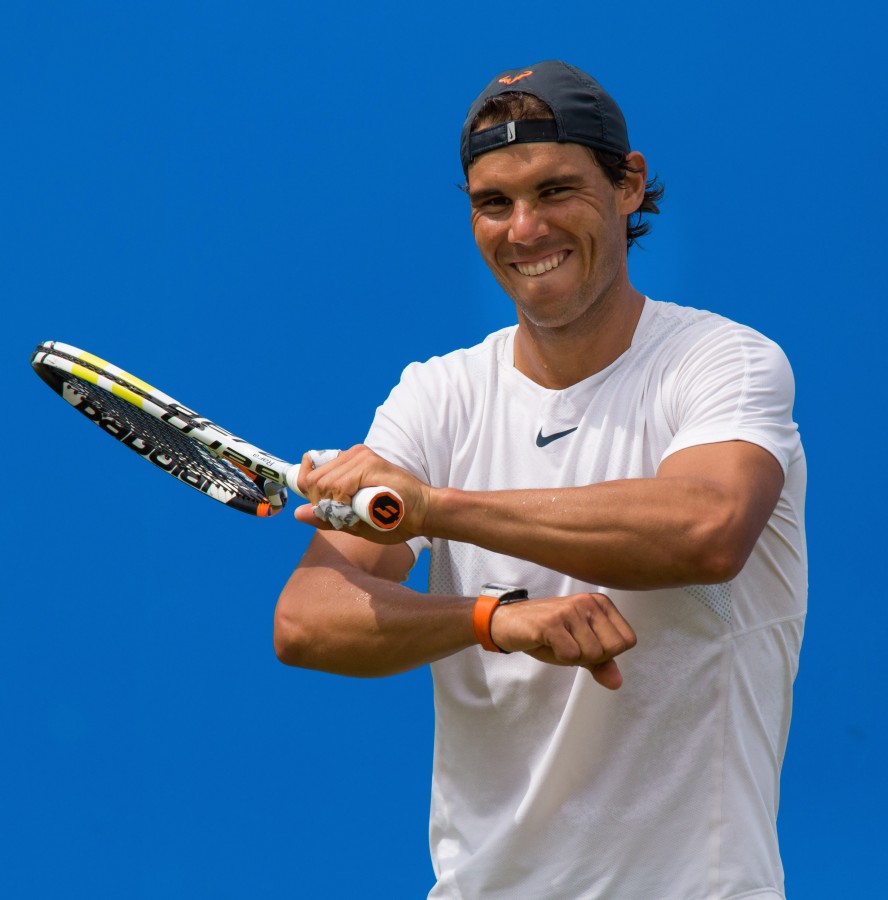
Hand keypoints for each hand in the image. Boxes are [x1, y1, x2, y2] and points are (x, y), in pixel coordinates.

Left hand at [293, 444, 430, 541]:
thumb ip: (328, 516)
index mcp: (349, 464)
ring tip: (355, 513)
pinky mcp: (368, 463)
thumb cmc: (394, 518)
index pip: (312, 470)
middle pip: (313, 480)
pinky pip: (339, 486)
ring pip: (323, 484)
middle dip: (320, 504)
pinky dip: (343, 502)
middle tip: (342, 516)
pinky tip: (358, 508)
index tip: (313, 503)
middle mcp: (352, 455)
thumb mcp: (354, 521)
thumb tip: (298, 513)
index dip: (304, 485)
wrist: (424, 512)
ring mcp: (360, 457)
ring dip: (333, 505)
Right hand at [490, 592, 636, 689]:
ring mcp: (570, 609)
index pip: (627, 640)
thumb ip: (602, 663)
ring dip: (573, 657)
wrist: (508, 623)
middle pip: (612, 648)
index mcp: (600, 604)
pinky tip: (547, 643)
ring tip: (557, 642)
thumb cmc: (547, 634)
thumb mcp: (580, 649)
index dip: (607, 652)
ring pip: (592, 653)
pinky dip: (559, 657)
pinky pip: (571, 656)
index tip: (584, 644)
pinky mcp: (552, 621)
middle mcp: (588, 601)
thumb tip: (617, 683)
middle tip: (569, 644)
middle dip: (591, 656)